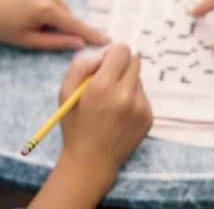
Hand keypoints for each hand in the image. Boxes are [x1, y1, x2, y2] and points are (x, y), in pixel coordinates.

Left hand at [0, 0, 108, 50]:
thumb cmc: (0, 26)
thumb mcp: (27, 41)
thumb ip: (55, 43)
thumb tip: (79, 44)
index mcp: (45, 9)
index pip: (74, 24)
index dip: (91, 34)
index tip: (108, 39)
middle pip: (66, 11)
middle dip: (59, 21)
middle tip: (37, 28)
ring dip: (52, 8)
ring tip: (28, 14)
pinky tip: (25, 2)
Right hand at [29, 45, 152, 208]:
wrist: (92, 162)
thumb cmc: (76, 126)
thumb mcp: (65, 93)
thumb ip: (79, 66)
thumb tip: (100, 54)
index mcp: (102, 87)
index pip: (122, 51)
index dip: (112, 53)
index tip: (105, 62)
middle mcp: (125, 95)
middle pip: (134, 60)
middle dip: (121, 65)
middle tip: (108, 78)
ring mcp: (140, 108)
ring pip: (138, 78)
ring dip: (126, 82)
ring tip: (111, 101)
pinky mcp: (148, 117)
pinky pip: (142, 95)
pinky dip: (132, 98)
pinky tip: (119, 114)